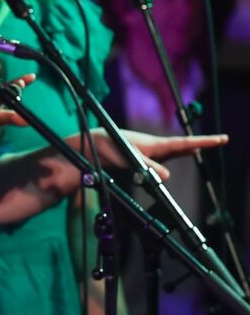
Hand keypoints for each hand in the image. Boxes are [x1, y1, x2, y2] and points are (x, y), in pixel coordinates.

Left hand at [75, 129, 227, 179]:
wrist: (92, 145)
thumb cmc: (109, 147)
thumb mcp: (129, 158)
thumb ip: (148, 166)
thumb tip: (167, 176)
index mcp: (154, 144)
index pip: (184, 143)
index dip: (203, 142)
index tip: (221, 139)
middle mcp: (154, 146)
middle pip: (183, 145)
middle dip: (201, 143)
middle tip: (221, 140)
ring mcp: (149, 151)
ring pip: (175, 150)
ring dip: (190, 148)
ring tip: (206, 145)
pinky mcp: (143, 157)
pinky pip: (166, 156)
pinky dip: (178, 153)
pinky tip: (184, 153)